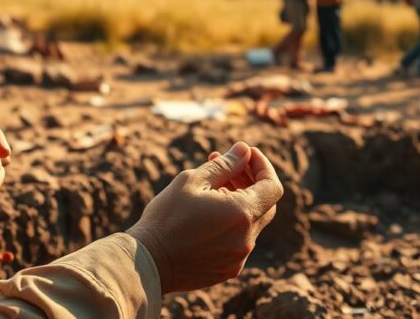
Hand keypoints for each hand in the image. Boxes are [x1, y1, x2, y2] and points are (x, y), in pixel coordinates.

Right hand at [127, 142, 282, 293]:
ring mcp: (239, 257)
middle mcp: (247, 239)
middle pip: (265, 205)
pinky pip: (239, 242)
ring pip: (251, 223)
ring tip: (212, 188)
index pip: (272, 187)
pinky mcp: (228, 270)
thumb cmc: (166, 217)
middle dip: (250, 181)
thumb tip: (243, 150)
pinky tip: (209, 215)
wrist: (147, 262)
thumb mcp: (193, 181)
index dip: (263, 166)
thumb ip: (224, 165)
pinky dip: (232, 224)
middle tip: (228, 167)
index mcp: (242, 214)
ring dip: (240, 202)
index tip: (247, 154)